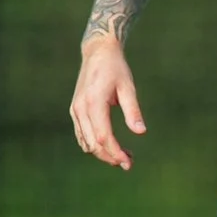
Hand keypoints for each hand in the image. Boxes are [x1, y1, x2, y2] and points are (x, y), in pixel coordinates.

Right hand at [70, 33, 145, 170]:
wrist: (97, 53)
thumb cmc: (116, 68)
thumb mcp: (128, 87)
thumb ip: (133, 111)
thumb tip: (141, 132)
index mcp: (94, 103)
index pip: (104, 136)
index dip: (116, 152)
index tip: (129, 162)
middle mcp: (81, 109)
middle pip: (93, 144)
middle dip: (110, 157)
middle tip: (129, 163)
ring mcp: (75, 111)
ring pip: (86, 143)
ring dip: (103, 153)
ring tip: (124, 155)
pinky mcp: (75, 111)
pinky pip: (82, 136)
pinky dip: (95, 145)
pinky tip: (111, 146)